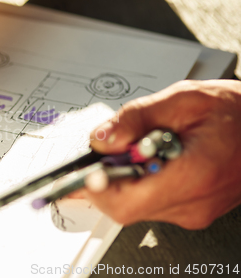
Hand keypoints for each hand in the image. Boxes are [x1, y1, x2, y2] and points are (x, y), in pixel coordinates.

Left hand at [75, 80, 240, 229]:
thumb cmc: (236, 111)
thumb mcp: (183, 99)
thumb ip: (137, 118)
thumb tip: (102, 138)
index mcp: (194, 175)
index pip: (126, 203)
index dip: (97, 188)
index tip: (85, 169)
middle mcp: (193, 203)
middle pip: (125, 205)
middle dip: (109, 176)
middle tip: (111, 147)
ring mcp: (193, 211)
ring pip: (134, 204)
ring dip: (125, 176)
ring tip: (145, 146)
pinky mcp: (190, 209)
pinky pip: (149, 201)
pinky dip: (139, 180)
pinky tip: (152, 156)